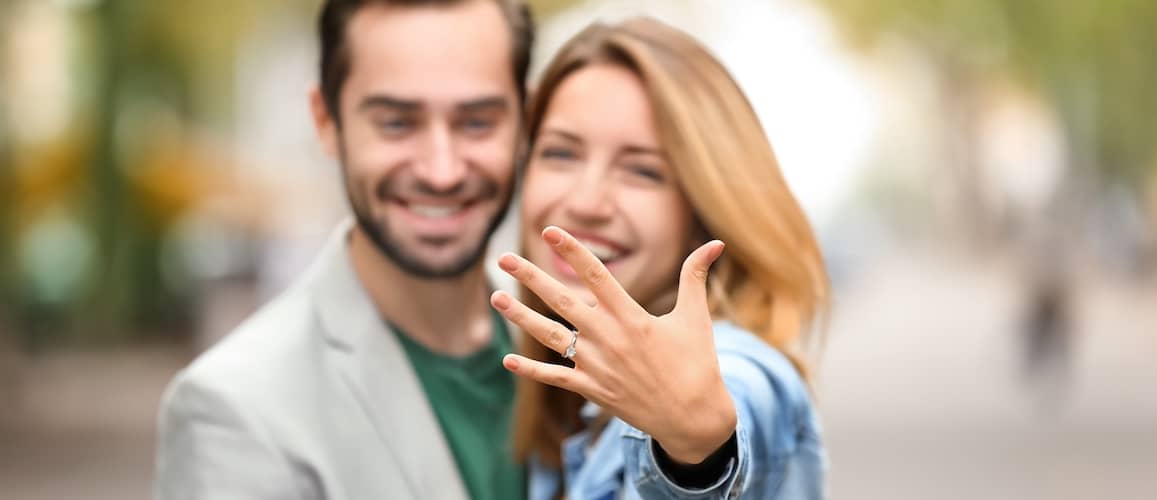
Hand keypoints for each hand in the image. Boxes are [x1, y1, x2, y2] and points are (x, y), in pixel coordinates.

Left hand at [491, 226, 736, 463]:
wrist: (694, 419)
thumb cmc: (697, 364)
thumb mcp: (695, 317)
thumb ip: (695, 276)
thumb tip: (716, 242)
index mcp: (632, 317)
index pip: (596, 275)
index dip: (572, 251)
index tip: (550, 230)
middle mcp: (609, 338)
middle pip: (562, 300)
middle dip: (531, 276)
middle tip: (504, 257)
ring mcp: (598, 366)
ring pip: (550, 336)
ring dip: (521, 317)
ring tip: (496, 297)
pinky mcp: (594, 389)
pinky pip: (556, 378)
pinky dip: (531, 371)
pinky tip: (507, 359)